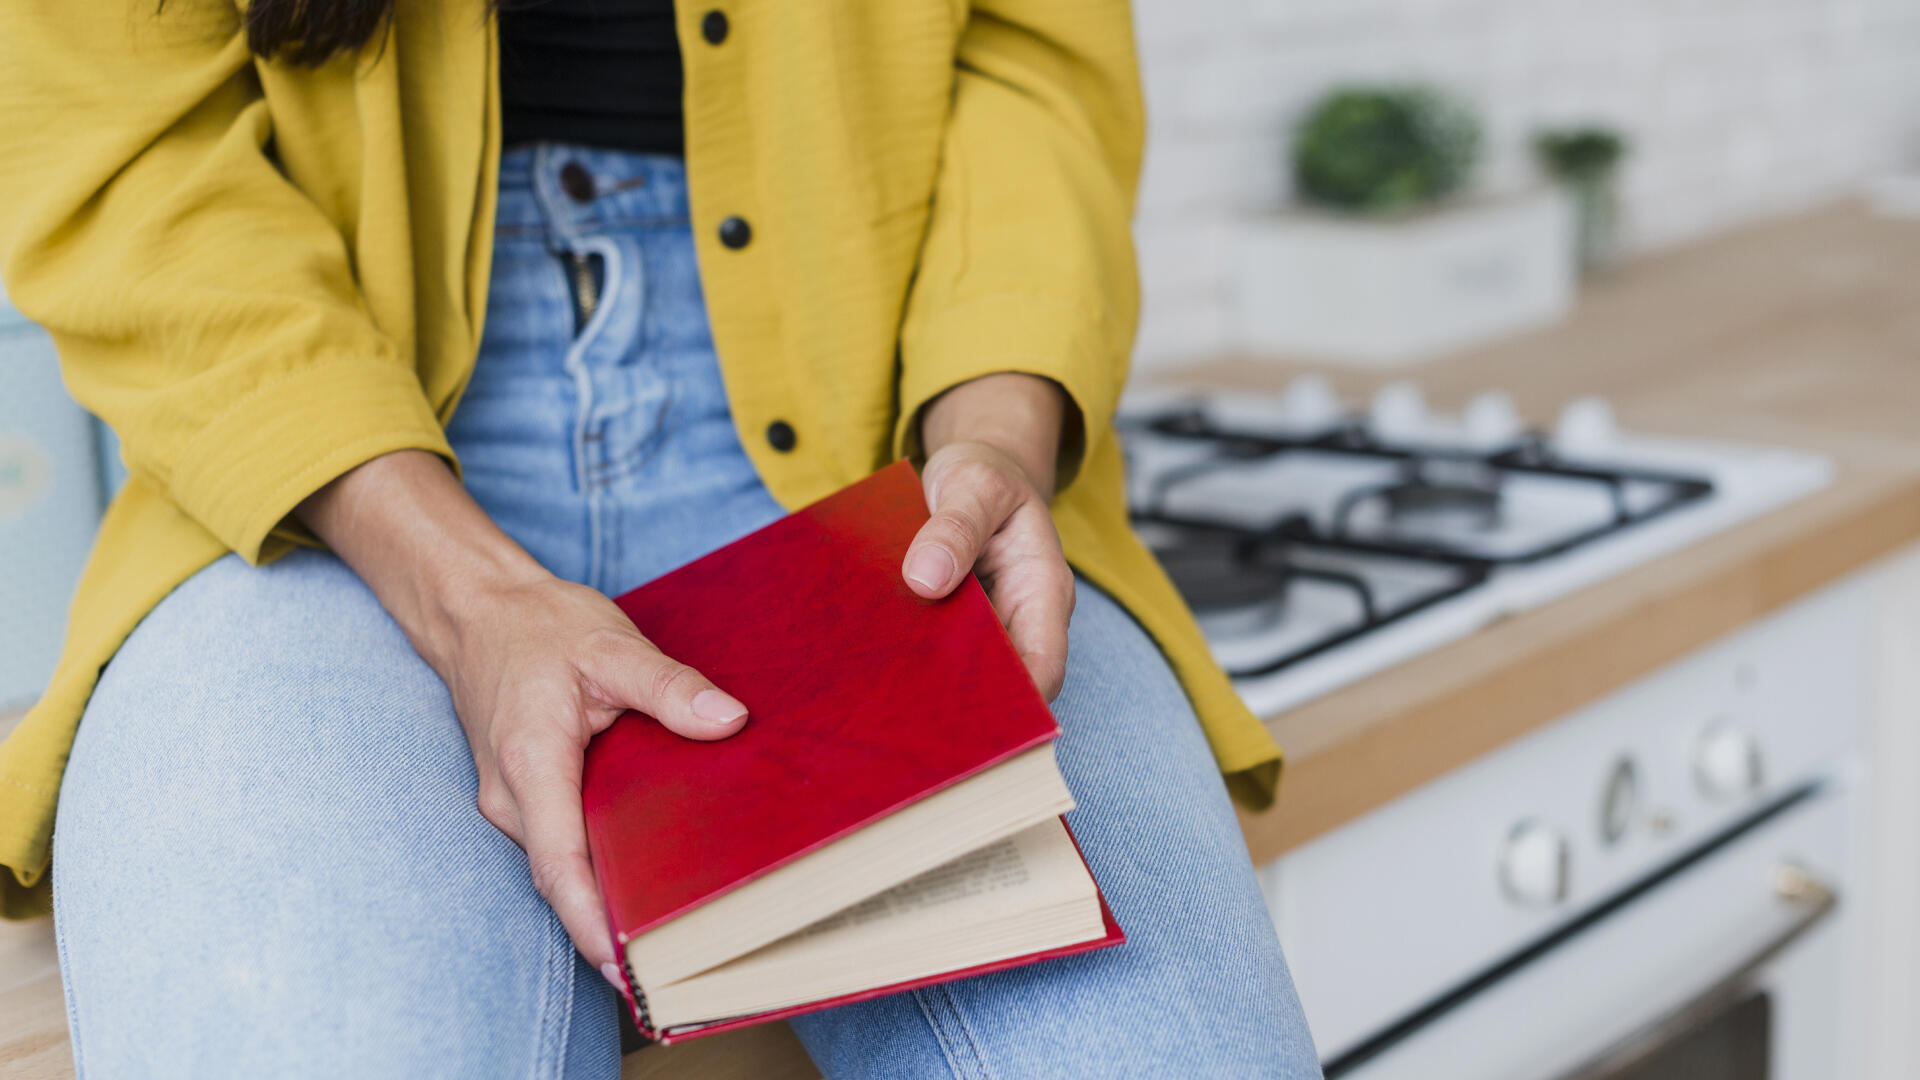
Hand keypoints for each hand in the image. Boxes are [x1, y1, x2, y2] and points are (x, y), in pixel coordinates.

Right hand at [436, 572, 746, 979]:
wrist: (473, 610)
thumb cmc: (539, 626)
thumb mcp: (610, 643)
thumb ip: (669, 686)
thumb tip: (728, 720)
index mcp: (530, 761)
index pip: (561, 867)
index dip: (593, 924)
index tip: (630, 972)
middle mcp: (510, 795)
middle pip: (564, 880)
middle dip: (614, 926)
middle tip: (682, 963)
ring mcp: (509, 801)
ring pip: (562, 867)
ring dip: (607, 899)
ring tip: (676, 933)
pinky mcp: (521, 798)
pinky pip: (560, 845)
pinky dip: (597, 868)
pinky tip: (647, 875)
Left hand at [906, 374, 1076, 699]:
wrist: (972, 472)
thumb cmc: (985, 475)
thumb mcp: (974, 483)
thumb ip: (955, 526)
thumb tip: (925, 579)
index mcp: (1043, 589)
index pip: (1044, 665)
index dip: (1017, 701)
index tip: (969, 718)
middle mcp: (1021, 617)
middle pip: (1004, 682)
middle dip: (966, 705)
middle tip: (908, 718)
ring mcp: (988, 626)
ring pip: (966, 673)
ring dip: (932, 685)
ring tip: (884, 701)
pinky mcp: (955, 625)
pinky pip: (938, 652)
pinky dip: (913, 660)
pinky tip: (875, 669)